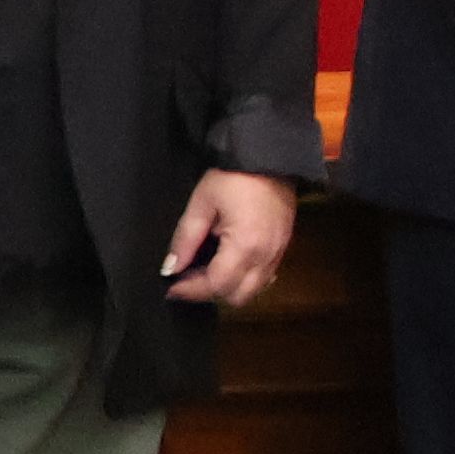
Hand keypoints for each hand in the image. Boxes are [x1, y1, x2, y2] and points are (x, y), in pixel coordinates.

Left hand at [163, 168, 301, 308]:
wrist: (270, 156)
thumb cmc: (233, 176)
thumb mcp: (202, 202)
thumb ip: (185, 239)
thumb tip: (170, 268)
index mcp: (245, 246)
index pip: (216, 285)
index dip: (190, 290)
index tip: (171, 287)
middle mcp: (265, 257)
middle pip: (236, 296)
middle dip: (209, 292)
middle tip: (188, 278)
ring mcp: (278, 254)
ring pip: (252, 291)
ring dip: (228, 288)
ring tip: (206, 271)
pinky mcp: (283, 248)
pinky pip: (265, 278)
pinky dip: (245, 279)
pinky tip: (229, 264)